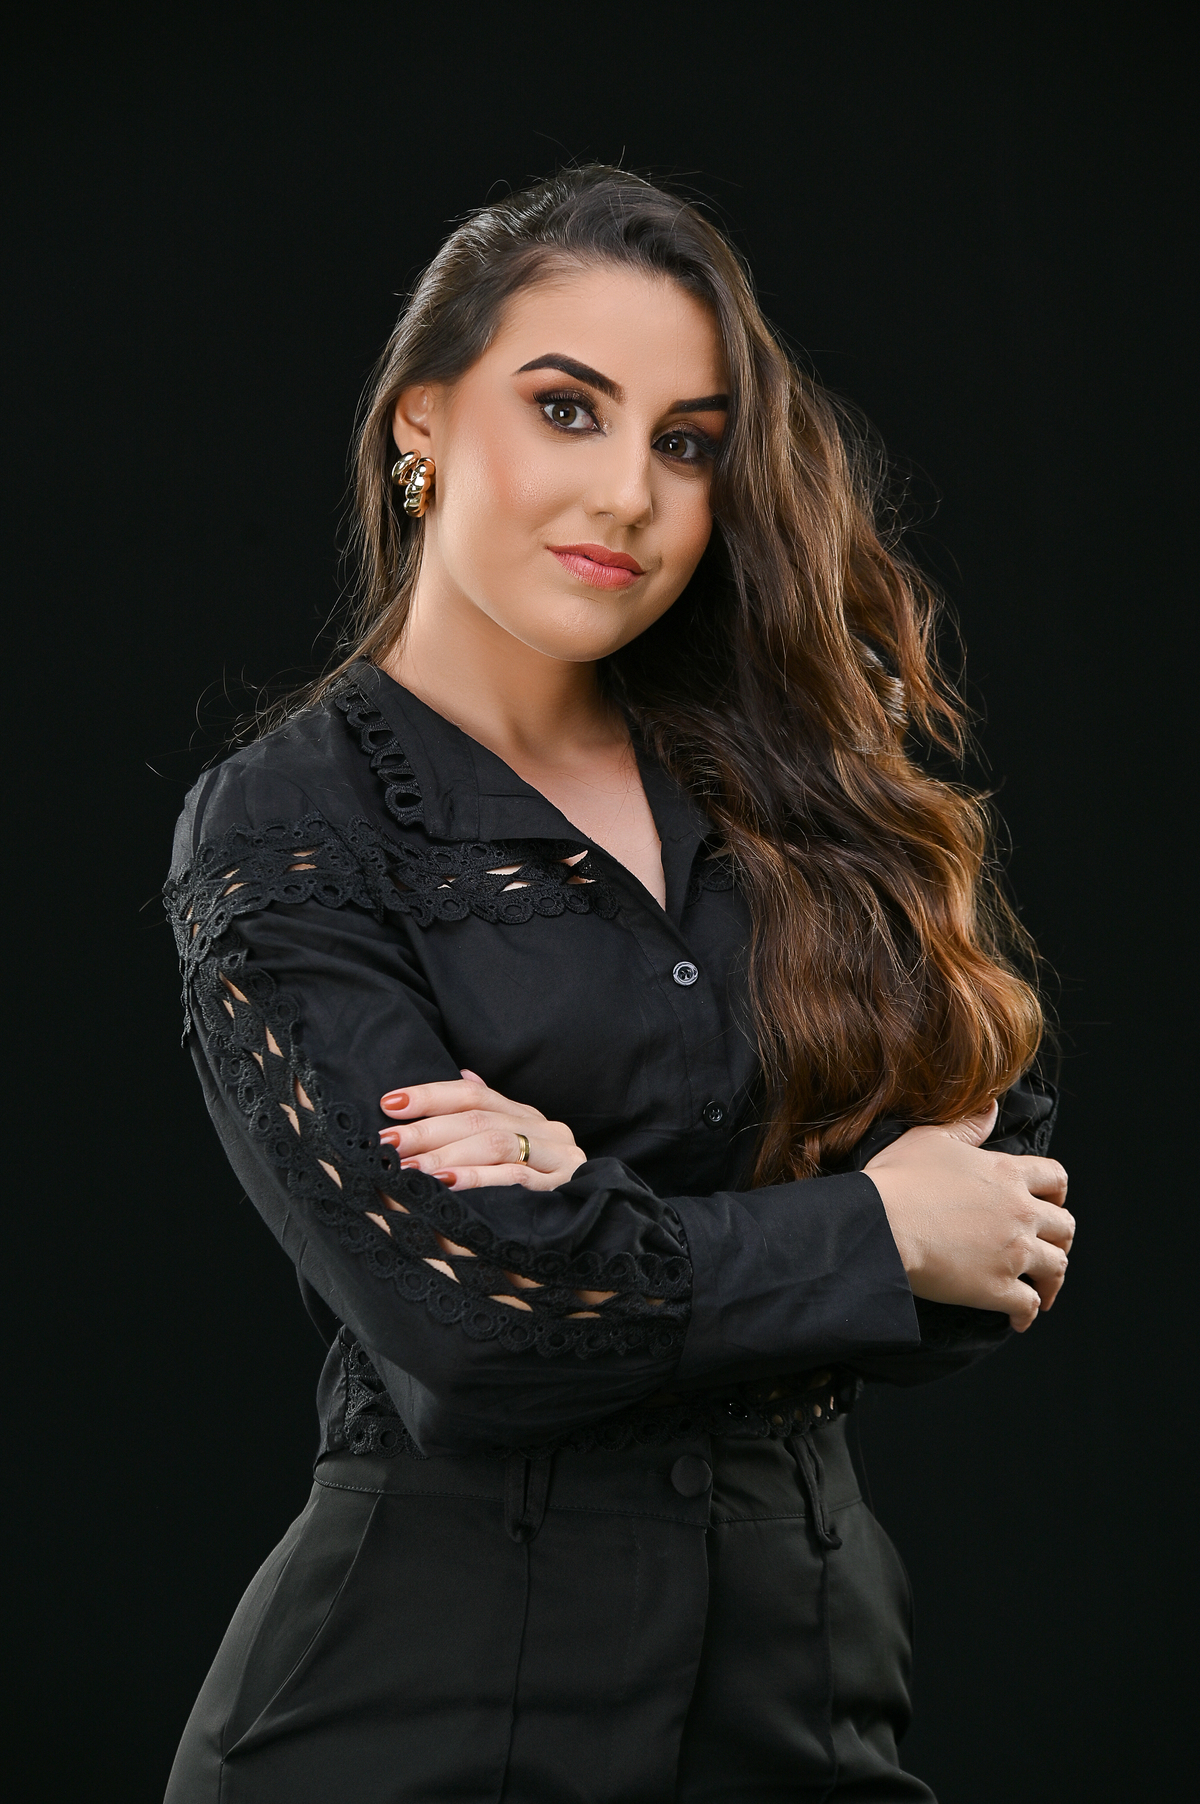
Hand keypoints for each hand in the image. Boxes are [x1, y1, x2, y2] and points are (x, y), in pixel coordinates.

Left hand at [378, 1070, 587, 1190]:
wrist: (598, 1226)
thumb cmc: (543, 1189)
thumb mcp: (519, 1148)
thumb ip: (492, 1115)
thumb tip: (463, 1075)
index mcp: (529, 1118)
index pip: (474, 1095)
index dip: (430, 1096)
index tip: (389, 1104)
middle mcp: (546, 1132)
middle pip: (479, 1119)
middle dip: (428, 1129)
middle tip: (387, 1141)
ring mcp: (557, 1160)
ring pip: (495, 1144)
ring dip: (445, 1155)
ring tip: (407, 1167)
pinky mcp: (562, 1190)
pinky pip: (515, 1180)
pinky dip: (479, 1180)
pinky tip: (447, 1184)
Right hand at [865, 1102, 1073, 1330]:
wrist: (881, 1224)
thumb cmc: (899, 1179)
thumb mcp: (932, 1138)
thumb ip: (968, 1126)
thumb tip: (992, 1108)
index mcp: (1007, 1174)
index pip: (1056, 1178)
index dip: (1058, 1191)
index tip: (1052, 1202)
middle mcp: (1020, 1213)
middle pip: (1065, 1226)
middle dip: (1061, 1238)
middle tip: (1048, 1247)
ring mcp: (1013, 1252)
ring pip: (1056, 1266)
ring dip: (1051, 1278)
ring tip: (1041, 1289)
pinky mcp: (997, 1288)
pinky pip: (1028, 1305)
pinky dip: (1028, 1313)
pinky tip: (1018, 1319)